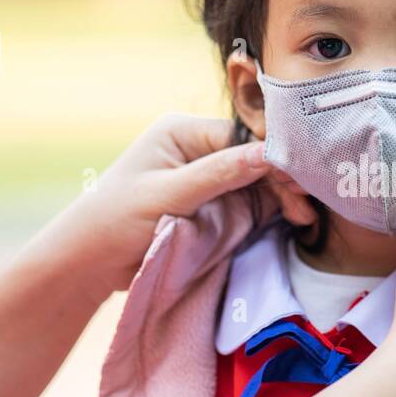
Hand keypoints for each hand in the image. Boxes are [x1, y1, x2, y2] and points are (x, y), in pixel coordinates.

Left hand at [33, 114, 315, 298]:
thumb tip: (268, 154)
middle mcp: (198, 150)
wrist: (89, 263)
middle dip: (281, 179)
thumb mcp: (167, 195)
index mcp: (182, 133)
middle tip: (306, 206)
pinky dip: (271, 211)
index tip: (297, 180)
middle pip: (254, 158)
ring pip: (258, 181)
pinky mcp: (213, 206)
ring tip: (305, 217)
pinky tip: (293, 219)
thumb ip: (218, 174)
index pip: (241, 137)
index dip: (272, 157)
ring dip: (282, 196)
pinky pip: (250, 202)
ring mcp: (208, 179)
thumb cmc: (115, 221)